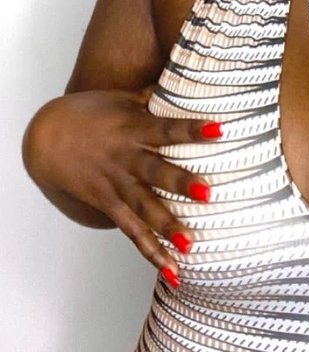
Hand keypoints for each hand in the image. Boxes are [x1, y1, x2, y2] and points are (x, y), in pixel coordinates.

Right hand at [23, 87, 220, 284]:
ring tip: (191, 244)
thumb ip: (157, 98)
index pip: (167, 128)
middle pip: (156, 173)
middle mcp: (126, 160)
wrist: (48, 138)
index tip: (219, 129)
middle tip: (208, 193)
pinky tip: (174, 270)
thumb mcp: (124, 99)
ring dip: (168, 227)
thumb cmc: (93, 113)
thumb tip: (192, 80)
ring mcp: (116, 185)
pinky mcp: (109, 205)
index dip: (191, 129)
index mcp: (133, 129)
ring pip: (144, 209)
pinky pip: (133, 232)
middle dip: (181, 183)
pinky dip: (152, 252)